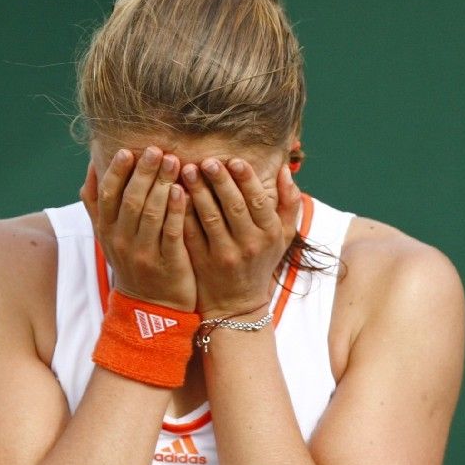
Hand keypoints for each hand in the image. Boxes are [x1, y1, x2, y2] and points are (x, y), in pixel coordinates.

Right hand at [80, 146, 196, 311]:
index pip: (107, 196)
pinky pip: (171, 233)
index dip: (116, 172)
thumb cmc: (133, 262)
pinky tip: (183, 191)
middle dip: (144, 173)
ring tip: (174, 162)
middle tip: (157, 150)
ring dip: (162, 185)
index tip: (127, 151)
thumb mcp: (108, 236)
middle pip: (130, 201)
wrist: (150, 307)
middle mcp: (121, 242)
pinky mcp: (167, 263)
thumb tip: (91, 166)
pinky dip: (176, 210)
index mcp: (106, 231)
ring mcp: (144, 254)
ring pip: (151, 214)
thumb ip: (98, 205)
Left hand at [181, 157, 299, 318]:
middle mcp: (249, 245)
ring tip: (188, 171)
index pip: (258, 200)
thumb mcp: (283, 237)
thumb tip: (283, 169)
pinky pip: (191, 233)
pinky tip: (175, 195)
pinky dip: (183, 213)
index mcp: (269, 234)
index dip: (246, 178)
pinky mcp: (202, 263)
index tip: (234, 159)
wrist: (238, 305)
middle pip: (233, 206)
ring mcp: (224, 255)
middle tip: (207, 161)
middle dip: (219, 180)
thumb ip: (289, 203)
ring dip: (198, 192)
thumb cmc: (260, 263)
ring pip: (209, 217)